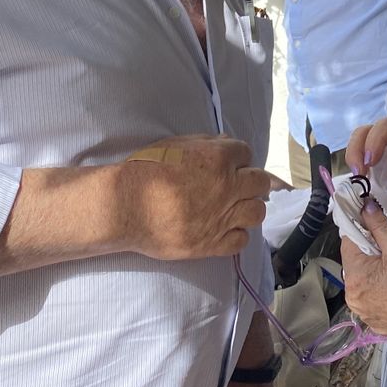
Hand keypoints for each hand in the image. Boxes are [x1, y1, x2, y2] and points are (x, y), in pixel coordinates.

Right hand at [122, 135, 272, 260]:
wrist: (126, 206)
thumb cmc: (146, 170)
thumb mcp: (175, 144)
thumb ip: (206, 143)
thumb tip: (226, 144)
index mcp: (218, 158)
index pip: (246, 153)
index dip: (237, 158)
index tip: (228, 165)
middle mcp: (226, 187)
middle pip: (260, 182)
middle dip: (250, 181)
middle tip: (235, 185)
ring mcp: (222, 217)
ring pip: (257, 212)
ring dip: (248, 207)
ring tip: (233, 208)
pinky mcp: (212, 243)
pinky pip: (242, 240)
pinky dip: (236, 234)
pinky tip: (224, 229)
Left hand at [341, 201, 386, 356]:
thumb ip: (379, 225)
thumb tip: (364, 206)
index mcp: (355, 277)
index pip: (348, 241)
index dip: (362, 229)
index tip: (376, 226)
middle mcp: (351, 297)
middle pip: (355, 261)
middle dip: (370, 251)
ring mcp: (362, 312)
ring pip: (363, 279)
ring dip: (374, 270)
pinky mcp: (373, 322)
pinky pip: (371, 297)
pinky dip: (380, 289)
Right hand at [347, 116, 386, 202]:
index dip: (375, 140)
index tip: (370, 161)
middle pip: (367, 132)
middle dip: (357, 149)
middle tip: (358, 172)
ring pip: (361, 148)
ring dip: (355, 161)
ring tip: (358, 181)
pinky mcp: (383, 171)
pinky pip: (365, 167)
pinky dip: (360, 174)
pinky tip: (361, 186)